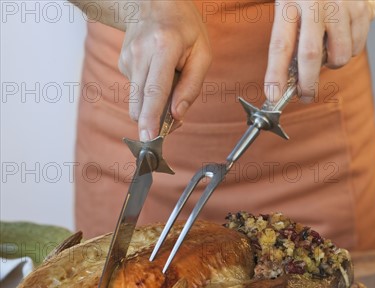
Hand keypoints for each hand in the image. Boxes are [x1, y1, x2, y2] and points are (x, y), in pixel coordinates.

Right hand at [118, 0, 211, 140]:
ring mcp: (127, 58)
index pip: (155, 89)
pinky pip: (136, 92)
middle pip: (140, 101)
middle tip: (166, 129)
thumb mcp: (202, 53)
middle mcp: (140, 52)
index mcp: (163, 46)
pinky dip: (147, 96)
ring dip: (151, 110)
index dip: (151, 117)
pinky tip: (157, 78)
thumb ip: (192, 86)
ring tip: (168, 94)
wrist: (152, 2)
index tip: (148, 137)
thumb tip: (177, 115)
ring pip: (136, 102)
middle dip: (151, 123)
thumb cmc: (183, 28)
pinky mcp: (122, 64)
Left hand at [264, 0, 374, 102]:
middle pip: (310, 54)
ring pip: (339, 56)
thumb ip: (290, 39)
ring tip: (328, 50)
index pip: (280, 45)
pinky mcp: (360, 9)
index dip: (276, 74)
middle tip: (305, 95)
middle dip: (307, 83)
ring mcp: (340, 5)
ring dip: (332, 64)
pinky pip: (357, 47)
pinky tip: (343, 36)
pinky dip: (350, 50)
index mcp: (290, 2)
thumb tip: (287, 80)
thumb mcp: (291, 7)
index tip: (274, 95)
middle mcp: (315, 3)